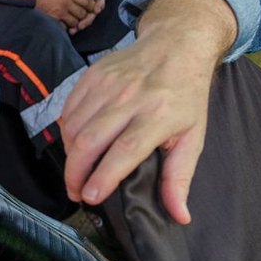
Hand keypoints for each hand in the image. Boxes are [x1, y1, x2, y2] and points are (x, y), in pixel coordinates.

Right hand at [60, 0, 235, 223]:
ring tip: (77, 172)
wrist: (175, 45)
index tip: (91, 197)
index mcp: (158, 115)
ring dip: (70, 155)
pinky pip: (70, 108)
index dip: (104, 176)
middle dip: (76, 172)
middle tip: (75, 193)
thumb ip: (180, 177)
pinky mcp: (93, 74)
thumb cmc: (186, 95)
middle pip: (91, 140)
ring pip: (75, 126)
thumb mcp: (193, 136)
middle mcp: (130, 98)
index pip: (125, 150)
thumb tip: (180, 215)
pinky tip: (76, 144)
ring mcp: (108, 83)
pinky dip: (67, 131)